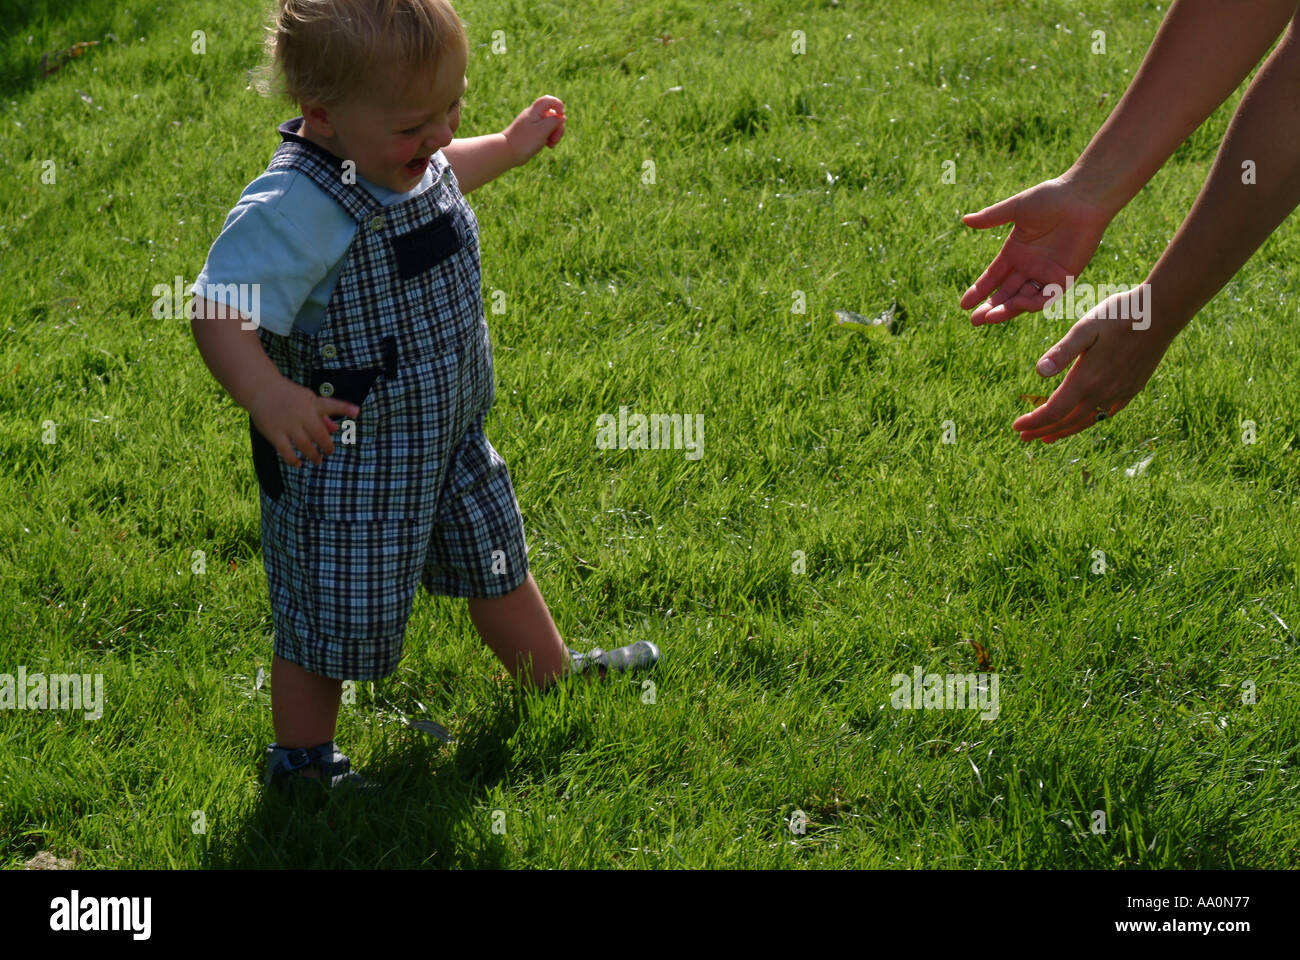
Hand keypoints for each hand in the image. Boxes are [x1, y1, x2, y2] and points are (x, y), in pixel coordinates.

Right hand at [248, 375, 359, 467]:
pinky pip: (286, 451)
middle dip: (327, 447)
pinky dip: (293, 460)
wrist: (261, 388)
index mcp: (312, 403)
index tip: (357, 412)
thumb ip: (322, 415)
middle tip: (329, 452)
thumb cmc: (289, 396)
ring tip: (317, 460)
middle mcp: (301, 413)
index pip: (331, 405)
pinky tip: (298, 464)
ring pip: (305, 445)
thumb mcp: (307, 399)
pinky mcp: (274, 432)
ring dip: (313, 456)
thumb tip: (335, 429)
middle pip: (320, 434)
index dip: (345, 408)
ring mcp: (287, 423)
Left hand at [503, 96, 565, 165]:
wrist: (507, 152)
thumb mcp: (543, 130)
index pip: (548, 100)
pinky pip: (545, 132)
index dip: (558, 105)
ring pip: (550, 124)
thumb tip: (562, 117)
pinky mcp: (533, 133)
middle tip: (555, 138)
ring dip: (555, 134)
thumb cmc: (524, 141)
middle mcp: (533, 116)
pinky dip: (549, 138)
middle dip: (558, 126)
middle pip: (552, 114)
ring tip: (551, 144)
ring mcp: (533, 124)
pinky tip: (548, 146)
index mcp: (534, 111)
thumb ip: (554, 121)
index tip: (561, 116)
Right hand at [960, 176, 1114, 324]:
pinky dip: (1031, 303)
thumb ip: (991, 218)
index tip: (963, 304)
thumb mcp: (1016, 208)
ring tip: (990, 317)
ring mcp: (1046, 273)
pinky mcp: (1065, 277)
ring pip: (1023, 299)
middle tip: (975, 321)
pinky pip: (1046, 297)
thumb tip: (965, 220)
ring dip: (1007, 310)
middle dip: (990, 308)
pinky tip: (1017, 303)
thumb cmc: (1051, 197)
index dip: (979, 291)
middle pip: (1006, 293)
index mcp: (1015, 252)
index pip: (993, 277)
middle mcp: (1029, 266)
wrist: (1083, 198)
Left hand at [1013, 290, 1173, 442]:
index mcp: (1086, 379)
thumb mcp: (1085, 328)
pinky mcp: (1132, 388)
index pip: (1054, 411)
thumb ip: (1062, 352)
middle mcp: (1103, 392)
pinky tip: (1085, 421)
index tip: (1017, 427)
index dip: (1034, 422)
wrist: (1161, 313)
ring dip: (1064, 430)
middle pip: (1067, 421)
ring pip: (1087, 421)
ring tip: (1048, 438)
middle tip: (1024, 437)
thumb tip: (1038, 372)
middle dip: (1043, 430)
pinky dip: (1090, 421)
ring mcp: (1119, 392)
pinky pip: (1106, 413)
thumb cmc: (1119, 315)